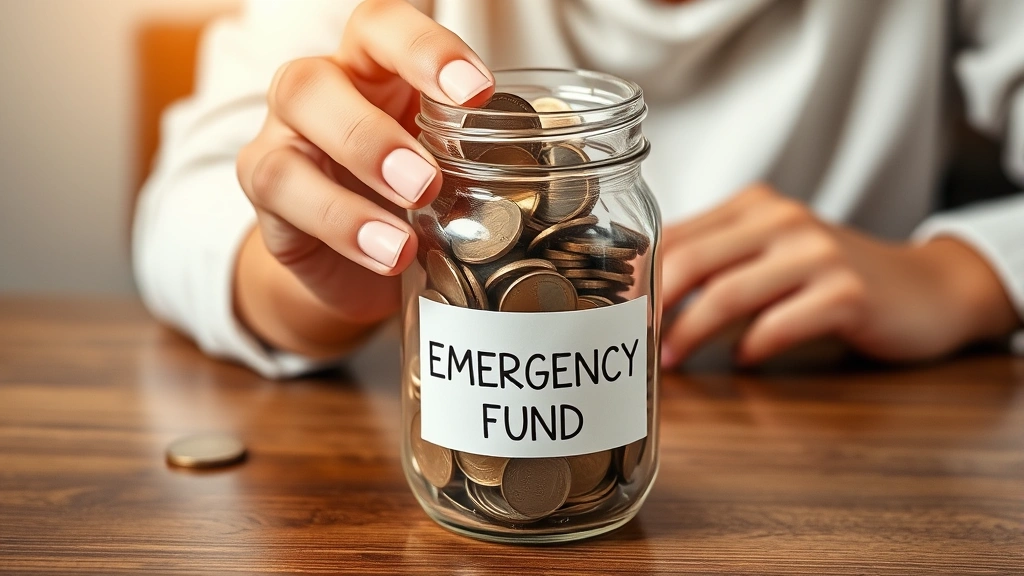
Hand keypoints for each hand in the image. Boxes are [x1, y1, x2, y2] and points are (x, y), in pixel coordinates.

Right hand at [234, 0, 493, 355]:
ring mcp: (283, 141)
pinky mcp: (269, 199)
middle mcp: (319, 93)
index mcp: (373, 69)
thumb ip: (491, 155)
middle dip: (374, 131)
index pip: (384, 30)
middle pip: (313, 79)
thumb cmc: (417, 198)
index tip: (480, 94)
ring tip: (408, 223)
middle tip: (431, 179)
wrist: (359, 262)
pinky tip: (389, 253)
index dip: (427, 53)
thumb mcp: (456, 167)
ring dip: (352, 177)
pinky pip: (282, 195)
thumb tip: (574, 169)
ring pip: (291, 138)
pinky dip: (341, 225)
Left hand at [660, 184, 1018, 366]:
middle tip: (629, 344)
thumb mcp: (771, 254)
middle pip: (690, 261)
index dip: (636, 277)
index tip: (611, 312)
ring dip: (688, 335)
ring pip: (726, 294)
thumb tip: (643, 298)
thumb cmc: (831, 278)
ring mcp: (817, 254)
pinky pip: (779, 324)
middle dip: (651, 308)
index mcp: (754, 207)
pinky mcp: (847, 293)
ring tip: (669, 363)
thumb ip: (717, 263)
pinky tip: (742, 361)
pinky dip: (751, 348)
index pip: (674, 235)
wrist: (925, 289)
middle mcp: (782, 220)